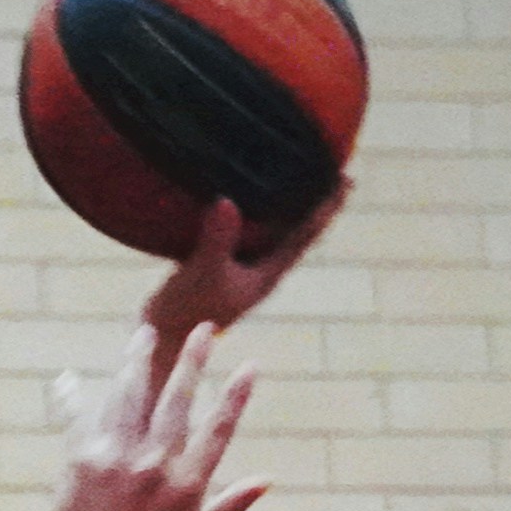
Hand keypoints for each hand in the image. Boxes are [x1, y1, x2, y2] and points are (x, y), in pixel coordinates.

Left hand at [48, 319, 262, 510]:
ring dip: (139, 362)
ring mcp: (117, 457)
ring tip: (144, 335)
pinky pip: (79, 418)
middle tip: (204, 330)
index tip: (249, 367)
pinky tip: (69, 377)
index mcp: (187, 483)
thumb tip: (266, 480)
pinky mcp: (82, 459)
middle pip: (177, 400)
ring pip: (131, 396)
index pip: (218, 429)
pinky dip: (73, 397)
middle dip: (193, 361)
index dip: (235, 396)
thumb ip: (231, 507)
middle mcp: (155, 463)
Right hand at [141, 184, 342, 347]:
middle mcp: (261, 268)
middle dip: (316, 203)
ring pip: (274, 230)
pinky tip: (251, 197)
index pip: (305, 235)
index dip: (326, 208)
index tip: (346, 182)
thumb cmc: (187, 311)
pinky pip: (248, 231)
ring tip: (300, 176)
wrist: (163, 337)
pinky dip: (256, 212)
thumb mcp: (202, 272)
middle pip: (298, 230)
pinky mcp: (222, 263)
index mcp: (267, 273)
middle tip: (337, 173)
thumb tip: (227, 202)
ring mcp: (242, 267)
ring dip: (288, 206)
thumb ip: (217, 240)